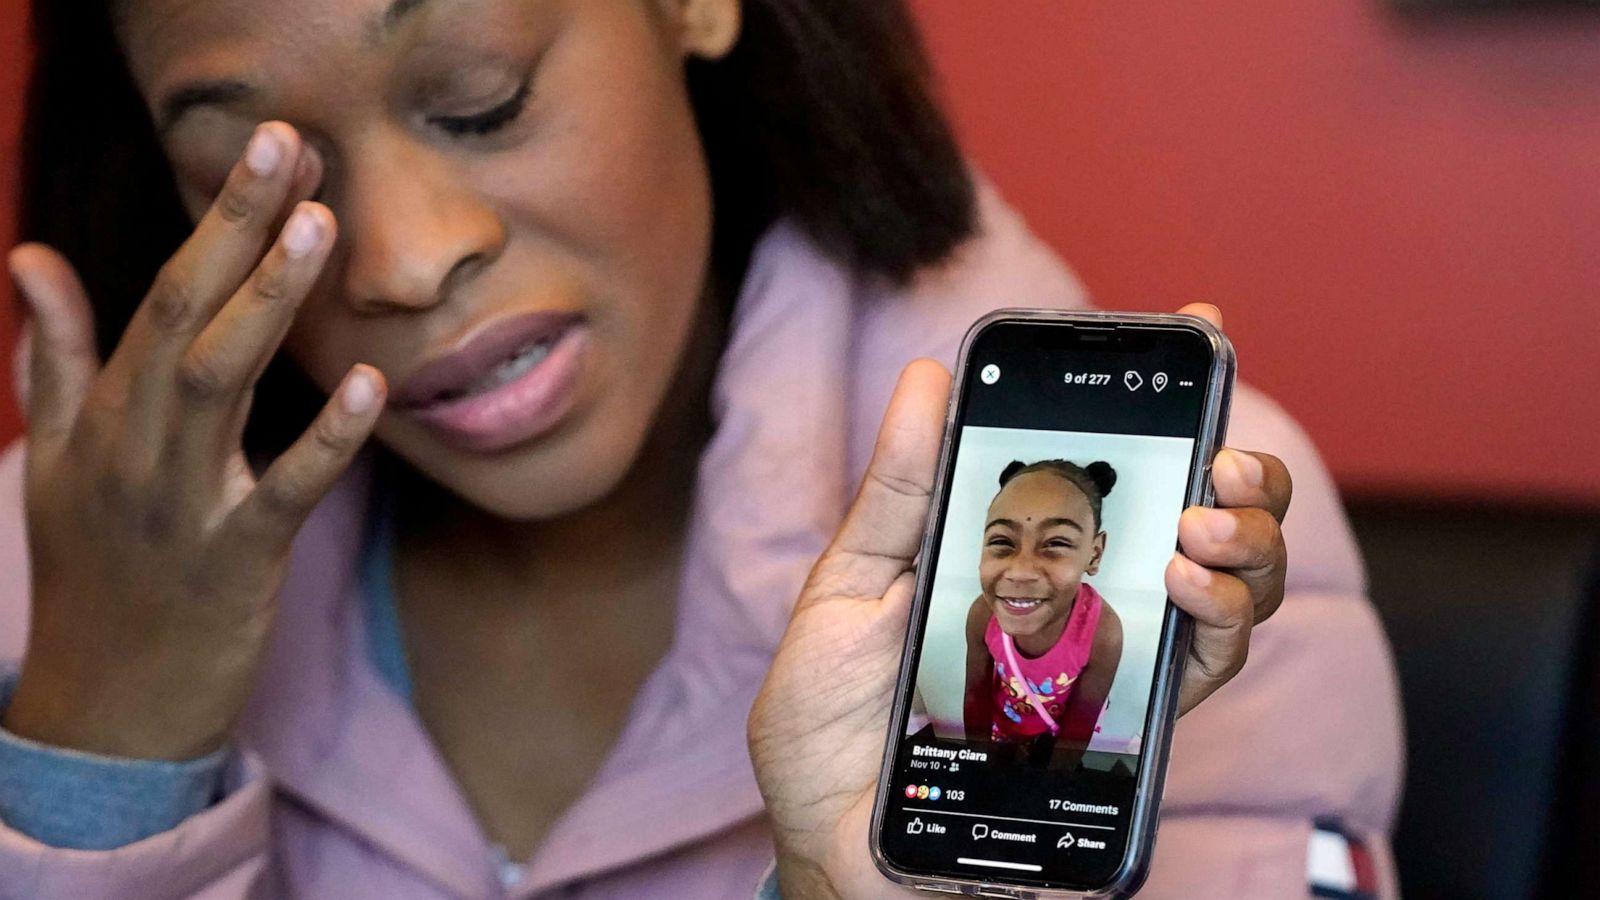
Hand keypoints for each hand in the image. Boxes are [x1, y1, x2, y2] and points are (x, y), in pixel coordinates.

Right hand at [3, 122, 383, 760]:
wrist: (104, 710)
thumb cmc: (92, 575)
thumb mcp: (55, 461)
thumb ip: (56, 359)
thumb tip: (32, 258)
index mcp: (105, 415)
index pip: (164, 294)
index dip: (218, 219)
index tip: (271, 148)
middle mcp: (135, 445)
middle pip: (187, 315)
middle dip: (238, 227)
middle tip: (291, 146)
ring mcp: (181, 503)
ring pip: (220, 383)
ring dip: (270, 302)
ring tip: (318, 225)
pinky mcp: (235, 562)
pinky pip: (283, 492)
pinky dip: (325, 440)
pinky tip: (369, 387)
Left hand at [747, 305, 1291, 897]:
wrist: (833, 842)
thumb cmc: (832, 724)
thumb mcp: (847, 590)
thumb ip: (898, 492)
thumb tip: (923, 375)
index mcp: (1023, 553)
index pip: (1113, 466)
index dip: (1165, 395)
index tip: (1199, 323)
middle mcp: (1088, 600)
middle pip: (1203, 519)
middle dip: (1239, 471)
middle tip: (1218, 450)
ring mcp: (1116, 662)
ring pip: (1232, 586)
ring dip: (1246, 537)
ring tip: (1201, 520)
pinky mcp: (1130, 728)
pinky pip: (1209, 666)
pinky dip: (1221, 614)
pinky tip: (1189, 579)